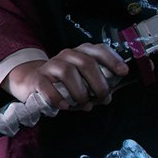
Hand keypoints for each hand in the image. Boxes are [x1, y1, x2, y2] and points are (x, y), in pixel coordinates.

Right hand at [1, 43, 128, 111]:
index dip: (113, 60)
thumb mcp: (83, 80)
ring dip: (80, 92)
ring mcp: (51, 64)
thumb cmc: (65, 84)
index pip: (99, 50)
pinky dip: (57, 97)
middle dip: (98, 83)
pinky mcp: (38, 78)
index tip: (123, 72)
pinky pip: (47, 85)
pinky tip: (65, 106)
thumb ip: (97, 84)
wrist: (34, 83)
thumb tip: (111, 94)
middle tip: (103, 98)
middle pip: (86, 63)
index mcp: (82, 53)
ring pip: (68, 72)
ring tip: (85, 105)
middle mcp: (68, 55)